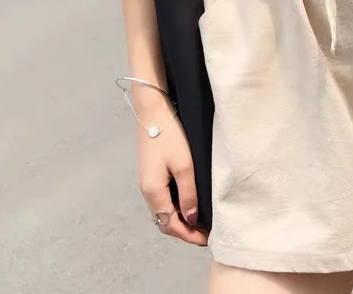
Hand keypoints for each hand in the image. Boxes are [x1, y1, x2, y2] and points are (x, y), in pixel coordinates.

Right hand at [138, 115, 207, 245]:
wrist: (153, 112)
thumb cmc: (169, 135)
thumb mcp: (184, 165)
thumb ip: (188, 193)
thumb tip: (192, 217)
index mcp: (153, 191)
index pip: (170, 225)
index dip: (188, 236)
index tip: (206, 240)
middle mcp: (147, 191)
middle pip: (164, 222)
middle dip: (184, 231)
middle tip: (205, 234)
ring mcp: (147, 182)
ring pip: (163, 211)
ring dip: (179, 220)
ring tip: (200, 222)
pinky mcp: (151, 174)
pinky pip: (161, 200)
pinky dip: (174, 208)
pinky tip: (188, 204)